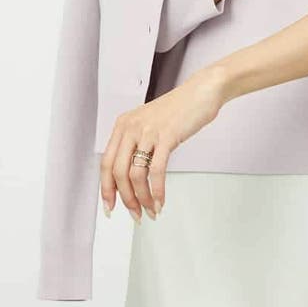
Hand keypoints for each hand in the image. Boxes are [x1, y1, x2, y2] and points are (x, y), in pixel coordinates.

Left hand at [99, 68, 225, 221]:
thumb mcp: (149, 123)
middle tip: (135, 214)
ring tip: (150, 210)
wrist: (201, 92)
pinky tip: (161, 200)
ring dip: (142, 198)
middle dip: (125, 199)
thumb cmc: (179, 109)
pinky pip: (156, 171)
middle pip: (117, 172)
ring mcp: (148, 131)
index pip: (105, 163)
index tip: (110, 207)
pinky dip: (157, 191)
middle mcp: (131, 127)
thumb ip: (137, 144)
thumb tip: (131, 177)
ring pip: (135, 174)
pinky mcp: (167, 136)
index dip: (106, 189)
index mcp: (123, 125)